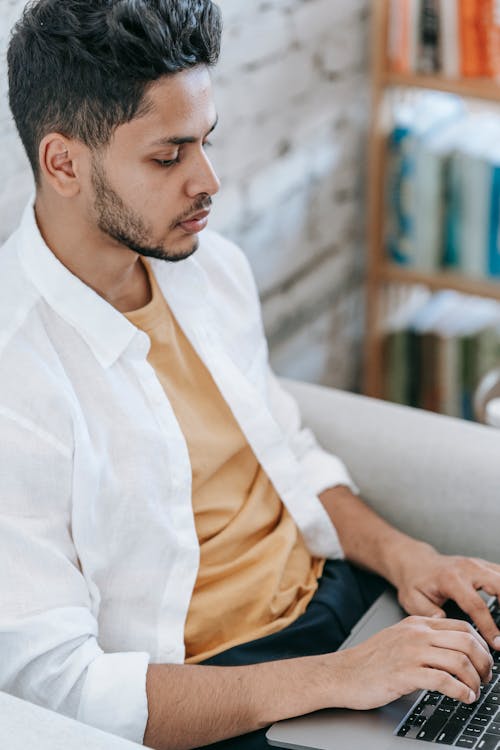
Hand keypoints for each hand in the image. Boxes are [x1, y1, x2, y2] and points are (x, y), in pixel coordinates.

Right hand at [331, 615, 492, 709]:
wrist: (343, 673)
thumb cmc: (369, 661)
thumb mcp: (399, 639)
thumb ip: (423, 639)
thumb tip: (453, 652)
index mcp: (416, 624)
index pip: (461, 627)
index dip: (480, 646)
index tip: (484, 661)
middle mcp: (416, 634)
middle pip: (466, 642)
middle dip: (483, 662)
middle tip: (486, 677)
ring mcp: (411, 653)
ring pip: (460, 661)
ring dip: (474, 681)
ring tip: (475, 691)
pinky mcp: (406, 674)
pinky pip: (445, 682)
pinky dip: (461, 692)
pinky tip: (463, 698)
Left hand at [390, 541, 499, 649]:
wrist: (416, 562)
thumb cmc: (415, 581)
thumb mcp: (412, 599)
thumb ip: (428, 612)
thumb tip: (446, 624)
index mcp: (451, 579)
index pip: (476, 605)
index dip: (489, 626)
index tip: (498, 644)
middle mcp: (468, 569)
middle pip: (499, 585)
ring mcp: (478, 565)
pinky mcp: (484, 566)